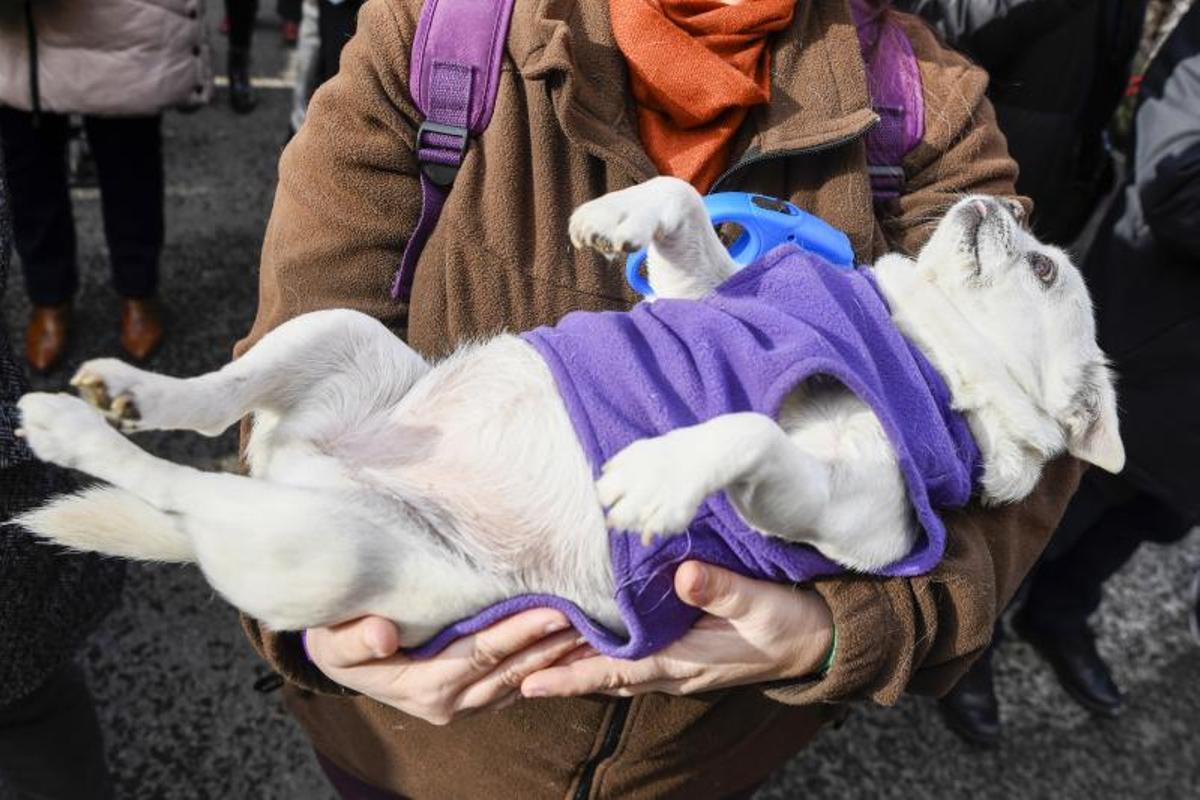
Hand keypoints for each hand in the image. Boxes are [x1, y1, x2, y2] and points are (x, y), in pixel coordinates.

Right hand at [304, 609, 587, 724]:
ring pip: (520, 681)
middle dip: (553, 644)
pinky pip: (515, 685)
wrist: (337, 657)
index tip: (555, 610)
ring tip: (593, 630)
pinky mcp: (472, 699)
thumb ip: (356, 639)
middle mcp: (449, 703)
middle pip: (512, 671)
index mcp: (423, 686)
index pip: (482, 655)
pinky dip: (545, 667)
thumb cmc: (335, 636)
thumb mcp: (332, 640)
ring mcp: (463, 705)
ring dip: (556, 658)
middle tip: (592, 617)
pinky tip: (569, 646)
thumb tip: (383, 636)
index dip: (520, 634)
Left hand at [520, 561, 832, 697]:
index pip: (618, 670)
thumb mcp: (761, 603)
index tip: (532, 681)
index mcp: (685, 661)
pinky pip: (628, 661)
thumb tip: (682, 575)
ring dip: (572, 666)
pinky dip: (597, 656)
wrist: (815, 640)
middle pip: (603, 676)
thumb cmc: (789, 622)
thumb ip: (722, 589)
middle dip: (558, 675)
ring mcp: (675, 666)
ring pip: (612, 671)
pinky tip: (578, 641)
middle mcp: (672, 670)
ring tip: (527, 661)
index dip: (574, 675)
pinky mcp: (679, 654)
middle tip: (508, 672)